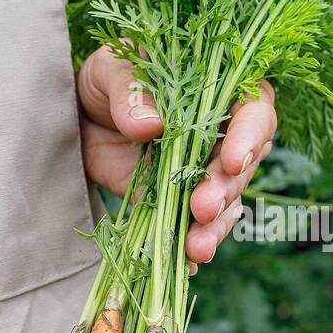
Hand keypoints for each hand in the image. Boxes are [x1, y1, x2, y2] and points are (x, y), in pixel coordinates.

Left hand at [77, 47, 275, 267]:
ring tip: (196, 247)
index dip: (251, 136)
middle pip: (244, 165)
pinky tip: (184, 263)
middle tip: (203, 207)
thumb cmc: (108, 78)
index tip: (233, 160)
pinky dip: (191, 246)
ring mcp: (204, 174)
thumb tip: (151, 125)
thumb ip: (132, 92)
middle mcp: (224, 136)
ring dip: (215, 227)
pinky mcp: (179, 203)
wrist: (78, 116)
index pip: (255, 110)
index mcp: (223, 90)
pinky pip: (192, 227)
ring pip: (226, 204)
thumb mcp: (113, 69)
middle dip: (226, 189)